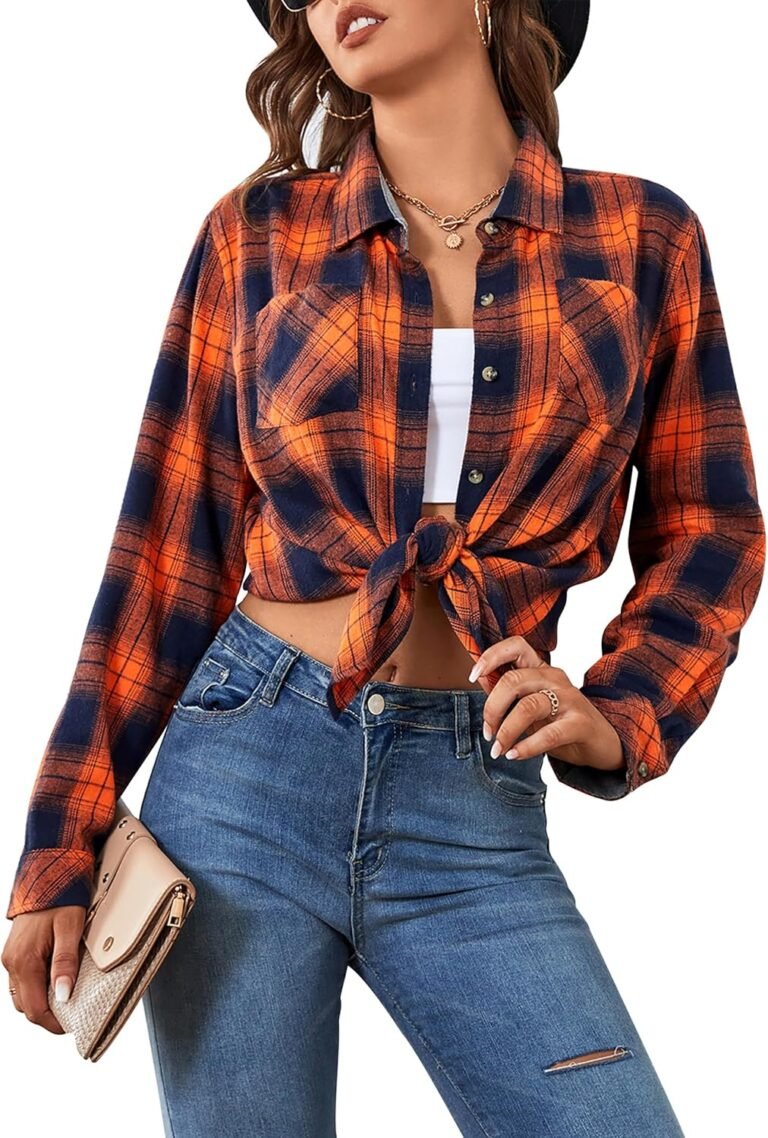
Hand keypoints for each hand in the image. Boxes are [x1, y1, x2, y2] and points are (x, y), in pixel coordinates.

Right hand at [2, 905, 86, 1033]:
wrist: (47, 872)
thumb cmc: (60, 896)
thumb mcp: (70, 928)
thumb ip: (65, 963)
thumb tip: (64, 996)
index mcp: (24, 960)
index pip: (35, 1009)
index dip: (54, 1023)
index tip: (72, 1025)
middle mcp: (12, 962)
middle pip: (27, 1007)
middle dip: (48, 1015)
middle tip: (72, 1013)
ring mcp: (10, 958)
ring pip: (22, 995)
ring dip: (41, 1002)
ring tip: (66, 997)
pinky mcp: (14, 952)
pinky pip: (21, 981)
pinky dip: (36, 988)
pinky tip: (53, 981)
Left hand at [468, 635, 624, 772]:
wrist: (602, 744)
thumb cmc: (560, 723)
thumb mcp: (530, 706)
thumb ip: (507, 693)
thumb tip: (479, 678)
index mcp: (542, 669)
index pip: (515, 646)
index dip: (490, 656)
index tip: (471, 676)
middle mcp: (555, 678)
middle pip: (513, 681)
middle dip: (492, 709)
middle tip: (487, 733)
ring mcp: (570, 698)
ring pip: (528, 707)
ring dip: (506, 732)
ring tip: (498, 750)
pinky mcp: (581, 723)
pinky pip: (549, 734)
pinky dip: (526, 747)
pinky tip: (514, 755)